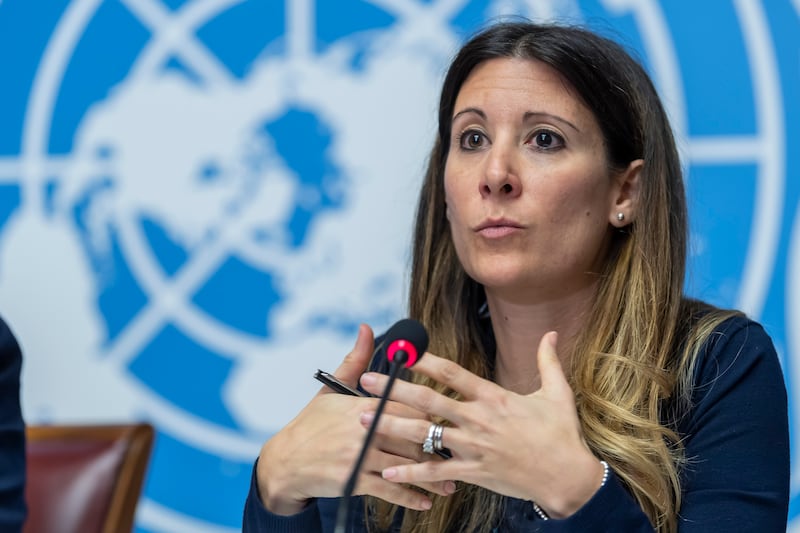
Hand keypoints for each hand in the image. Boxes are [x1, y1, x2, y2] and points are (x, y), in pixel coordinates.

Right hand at [255, 324, 454, 515]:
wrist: (285, 461)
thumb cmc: (312, 424)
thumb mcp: (332, 390)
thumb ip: (355, 360)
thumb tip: (367, 328)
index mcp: (363, 405)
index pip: (406, 405)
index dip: (429, 413)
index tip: (449, 419)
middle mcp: (364, 429)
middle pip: (412, 435)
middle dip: (438, 446)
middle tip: (461, 453)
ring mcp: (360, 456)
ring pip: (406, 466)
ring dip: (432, 477)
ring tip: (452, 483)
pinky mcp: (354, 480)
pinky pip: (390, 489)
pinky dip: (410, 496)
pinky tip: (425, 501)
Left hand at [358, 331, 604, 517]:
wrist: (568, 478)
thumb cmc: (562, 435)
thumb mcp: (557, 393)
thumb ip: (548, 361)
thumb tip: (551, 333)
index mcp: (494, 397)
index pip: (452, 373)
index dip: (424, 360)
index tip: (402, 350)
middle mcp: (478, 419)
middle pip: (428, 400)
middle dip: (393, 389)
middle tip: (366, 380)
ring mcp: (473, 447)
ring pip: (424, 434)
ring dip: (390, 426)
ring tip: (362, 420)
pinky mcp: (473, 472)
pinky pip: (435, 471)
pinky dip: (410, 472)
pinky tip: (386, 471)